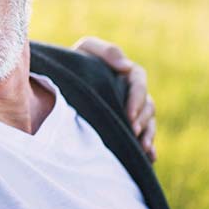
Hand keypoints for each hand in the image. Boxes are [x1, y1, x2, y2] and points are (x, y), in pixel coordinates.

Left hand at [72, 36, 155, 161]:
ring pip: (149, 123)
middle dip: (142, 120)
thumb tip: (126, 67)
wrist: (58, 79)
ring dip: (148, 135)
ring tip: (142, 148)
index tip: (129, 114)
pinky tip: (148, 158)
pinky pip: (144, 137)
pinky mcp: (126, 126)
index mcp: (125, 74)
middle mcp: (131, 93)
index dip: (137, 98)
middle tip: (132, 132)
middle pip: (147, 106)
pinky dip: (149, 147)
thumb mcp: (87, 50)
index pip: (139, 82)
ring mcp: (131, 110)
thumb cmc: (75, 62)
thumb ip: (107, 51)